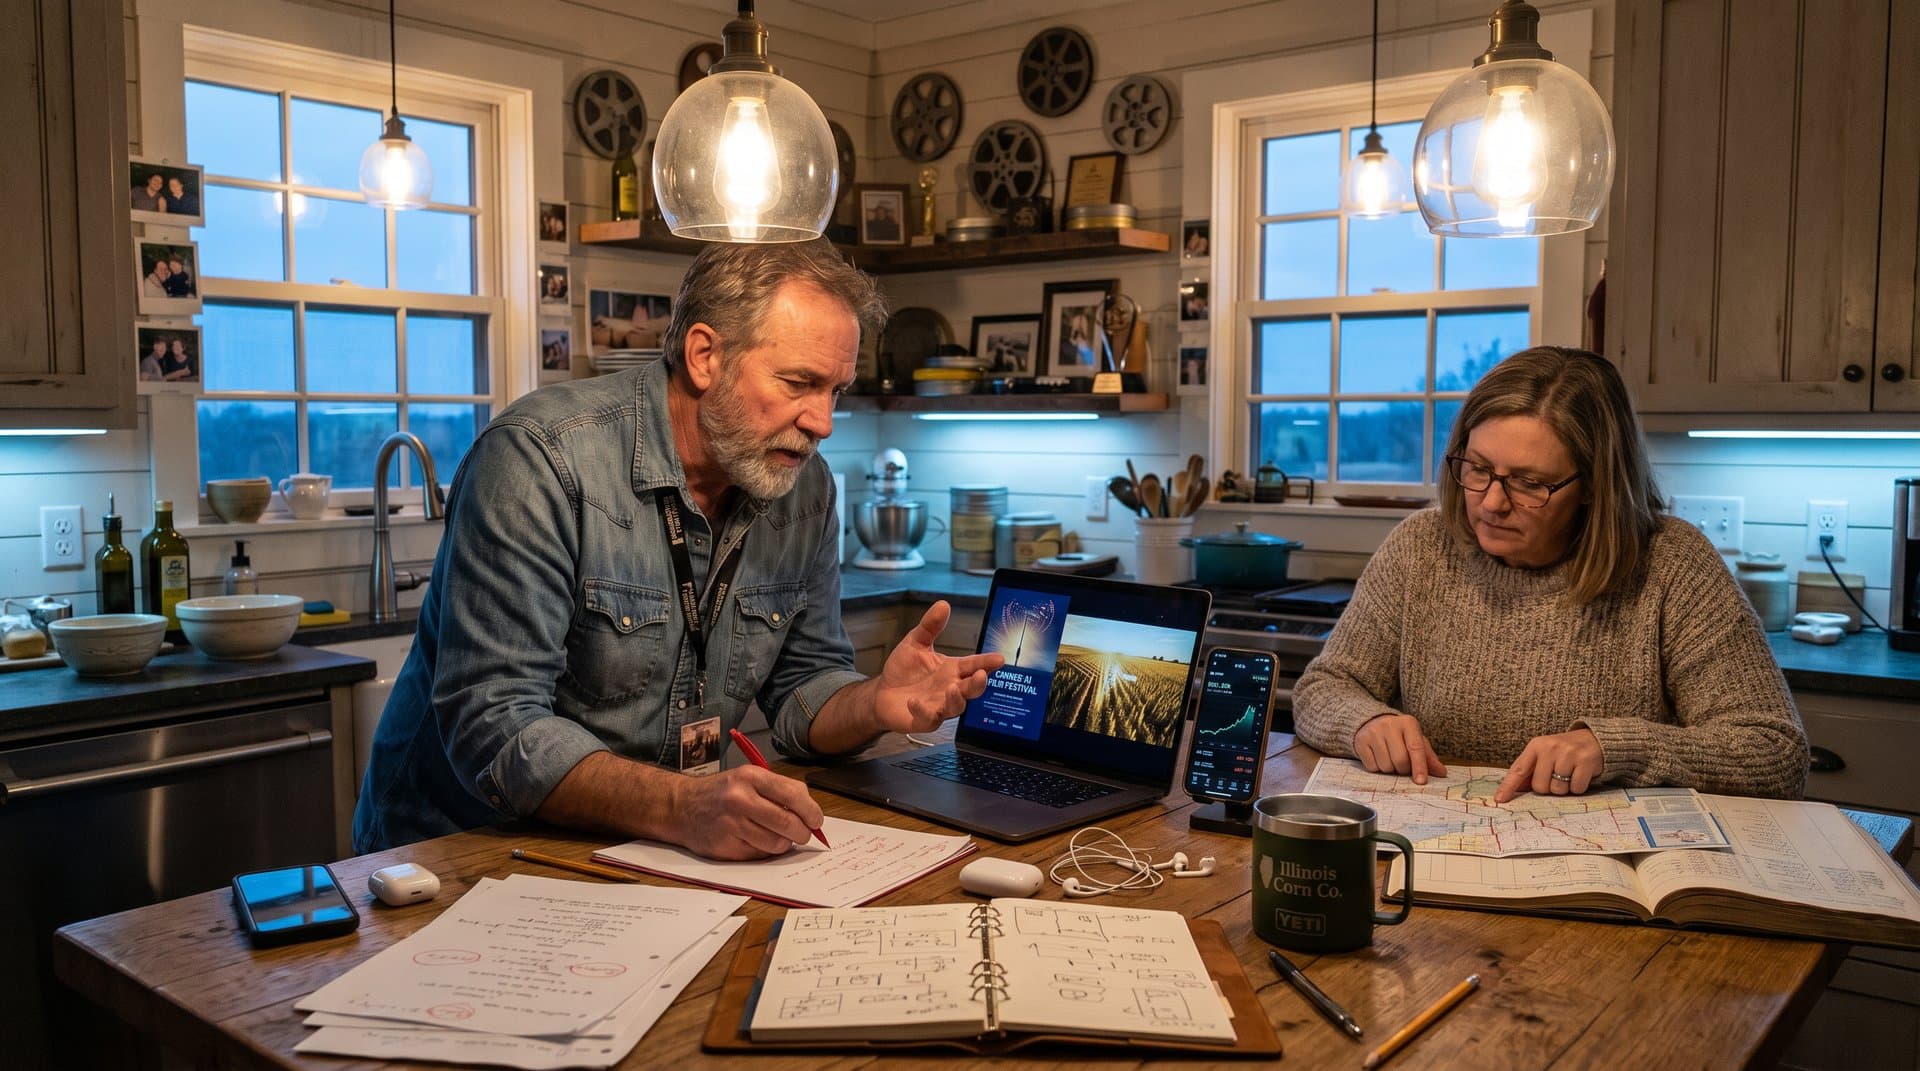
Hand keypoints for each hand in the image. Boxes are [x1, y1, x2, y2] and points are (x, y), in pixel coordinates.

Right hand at [671, 765, 824, 859]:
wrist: (680, 806)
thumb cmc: (721, 793)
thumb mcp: (747, 779)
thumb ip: (778, 792)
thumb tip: (810, 814)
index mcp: (750, 777)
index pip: (794, 794)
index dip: (811, 811)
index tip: (817, 820)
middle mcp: (740, 799)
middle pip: (788, 823)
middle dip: (803, 833)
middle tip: (804, 834)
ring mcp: (731, 824)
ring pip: (776, 843)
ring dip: (784, 844)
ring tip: (778, 837)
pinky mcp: (725, 846)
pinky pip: (759, 854)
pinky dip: (764, 851)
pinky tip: (756, 840)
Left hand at [870, 601, 1002, 733]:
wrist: (882, 693)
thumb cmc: (904, 670)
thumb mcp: (915, 643)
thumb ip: (930, 626)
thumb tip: (943, 604)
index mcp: (952, 670)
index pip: (973, 665)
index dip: (986, 662)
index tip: (999, 659)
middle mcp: (950, 689)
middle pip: (971, 689)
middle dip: (978, 684)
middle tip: (982, 675)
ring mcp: (939, 706)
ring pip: (955, 707)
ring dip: (956, 699)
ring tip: (952, 688)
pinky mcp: (924, 719)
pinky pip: (928, 717)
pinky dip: (923, 710)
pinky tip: (914, 701)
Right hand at [1353, 713, 1447, 784]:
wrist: (1371, 722)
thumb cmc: (1399, 734)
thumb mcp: (1415, 740)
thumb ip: (1428, 757)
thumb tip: (1442, 773)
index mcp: (1408, 723)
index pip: (1416, 747)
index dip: (1419, 766)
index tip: (1421, 781)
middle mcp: (1389, 725)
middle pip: (1400, 760)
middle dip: (1403, 769)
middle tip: (1402, 764)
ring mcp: (1373, 733)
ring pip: (1386, 766)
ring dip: (1390, 769)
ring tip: (1389, 759)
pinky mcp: (1361, 742)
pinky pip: (1372, 767)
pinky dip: (1377, 768)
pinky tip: (1378, 758)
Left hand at [1494, 728, 1603, 802]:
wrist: (1595, 740)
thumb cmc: (1564, 752)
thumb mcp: (1544, 755)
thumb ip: (1529, 771)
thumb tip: (1512, 790)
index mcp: (1536, 746)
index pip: (1518, 770)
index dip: (1508, 786)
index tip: (1499, 799)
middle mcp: (1550, 747)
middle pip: (1540, 786)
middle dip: (1548, 787)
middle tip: (1557, 775)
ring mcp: (1568, 753)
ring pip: (1558, 789)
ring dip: (1564, 788)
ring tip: (1569, 774)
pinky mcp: (1585, 761)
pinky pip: (1576, 789)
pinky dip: (1578, 787)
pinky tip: (1580, 775)